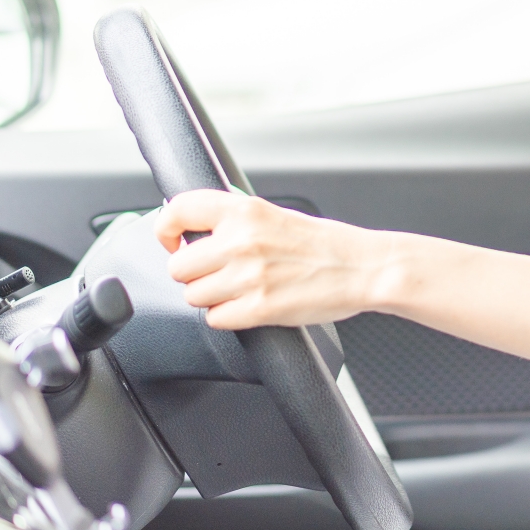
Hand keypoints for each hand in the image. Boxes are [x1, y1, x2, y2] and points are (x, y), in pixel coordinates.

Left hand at [154, 190, 388, 329]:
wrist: (363, 268)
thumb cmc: (324, 244)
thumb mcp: (275, 214)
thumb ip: (235, 220)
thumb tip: (193, 230)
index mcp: (245, 211)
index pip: (178, 210)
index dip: (166, 230)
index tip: (172, 241)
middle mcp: (242, 241)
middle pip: (178, 266)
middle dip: (193, 274)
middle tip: (216, 273)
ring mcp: (249, 277)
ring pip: (193, 296)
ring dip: (210, 297)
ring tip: (238, 290)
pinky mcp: (258, 309)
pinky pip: (215, 319)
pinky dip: (227, 316)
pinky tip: (248, 305)